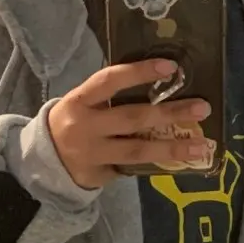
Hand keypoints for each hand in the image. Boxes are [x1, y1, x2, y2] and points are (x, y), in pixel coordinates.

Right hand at [47, 59, 212, 189]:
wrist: (42, 163)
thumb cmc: (72, 124)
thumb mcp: (81, 104)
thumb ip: (109, 98)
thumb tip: (159, 88)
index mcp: (79, 100)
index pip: (110, 80)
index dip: (139, 72)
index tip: (170, 67)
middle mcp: (85, 126)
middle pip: (132, 118)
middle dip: (169, 112)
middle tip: (202, 108)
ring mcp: (93, 154)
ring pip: (137, 151)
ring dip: (172, 148)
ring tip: (201, 146)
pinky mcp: (99, 175)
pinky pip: (133, 168)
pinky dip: (157, 164)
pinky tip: (182, 163)